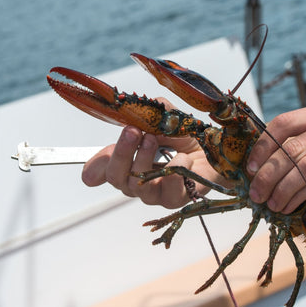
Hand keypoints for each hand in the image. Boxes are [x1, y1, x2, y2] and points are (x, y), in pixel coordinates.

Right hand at [81, 98, 220, 208]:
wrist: (215, 152)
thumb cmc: (186, 139)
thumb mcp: (165, 119)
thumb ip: (149, 113)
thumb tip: (134, 108)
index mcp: (129, 164)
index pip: (104, 170)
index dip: (95, 168)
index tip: (90, 169)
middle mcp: (139, 182)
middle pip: (118, 178)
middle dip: (122, 153)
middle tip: (132, 131)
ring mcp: (157, 194)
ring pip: (140, 187)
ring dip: (145, 160)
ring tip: (154, 139)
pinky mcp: (177, 198)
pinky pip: (171, 189)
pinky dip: (176, 169)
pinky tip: (184, 158)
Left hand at [246, 102, 305, 212]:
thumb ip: (302, 147)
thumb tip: (262, 170)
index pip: (283, 123)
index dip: (262, 147)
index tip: (250, 169)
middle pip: (290, 148)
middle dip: (267, 174)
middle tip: (255, 194)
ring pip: (304, 167)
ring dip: (281, 189)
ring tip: (271, 204)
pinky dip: (300, 197)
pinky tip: (290, 207)